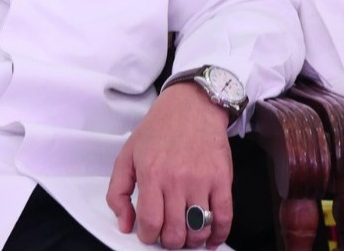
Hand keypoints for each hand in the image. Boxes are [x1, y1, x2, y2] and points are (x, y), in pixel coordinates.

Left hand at [107, 83, 232, 248]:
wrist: (191, 107)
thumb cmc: (157, 131)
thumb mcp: (126, 156)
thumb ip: (118, 192)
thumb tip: (124, 225)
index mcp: (151, 174)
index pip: (150, 221)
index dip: (148, 236)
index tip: (148, 234)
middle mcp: (177, 180)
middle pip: (176, 231)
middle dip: (169, 242)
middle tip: (166, 236)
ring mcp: (202, 181)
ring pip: (199, 229)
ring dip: (191, 241)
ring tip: (185, 235)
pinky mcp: (223, 180)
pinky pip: (225, 218)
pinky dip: (218, 236)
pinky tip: (210, 240)